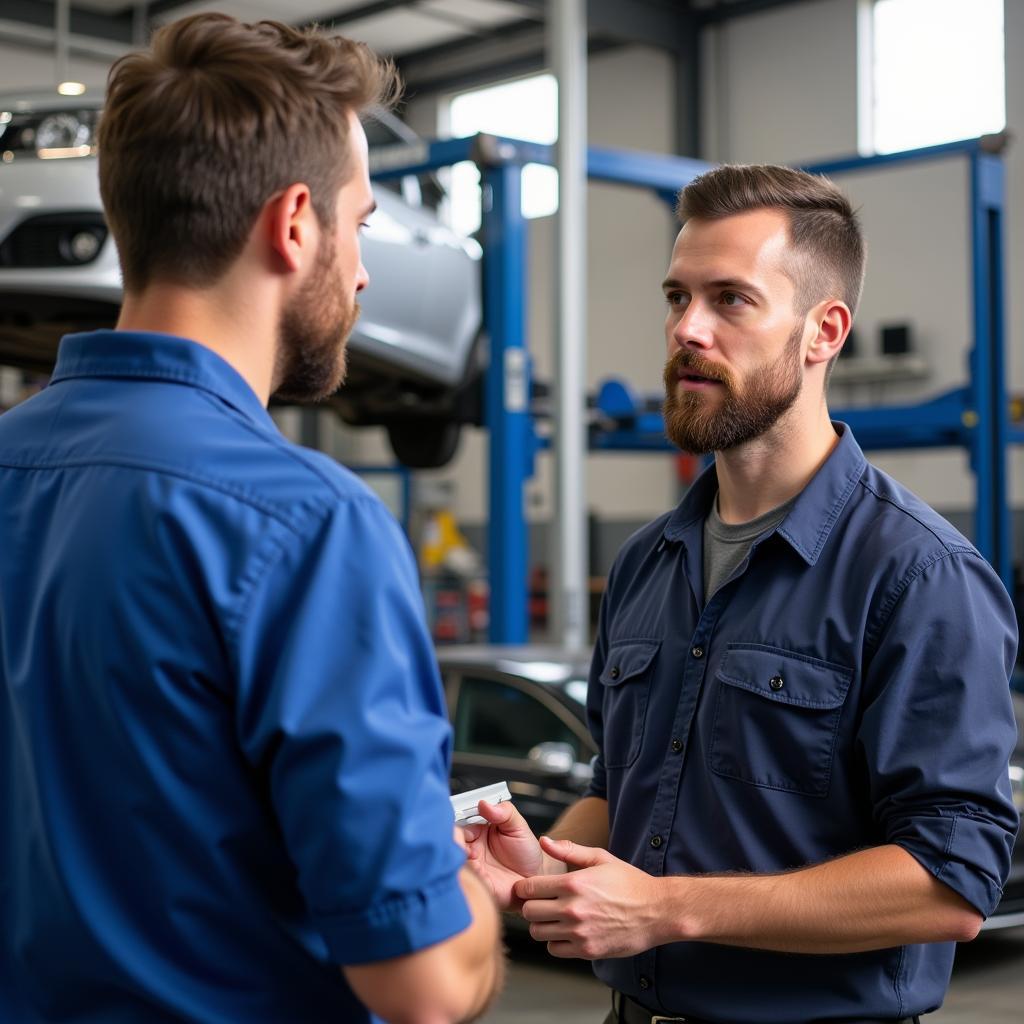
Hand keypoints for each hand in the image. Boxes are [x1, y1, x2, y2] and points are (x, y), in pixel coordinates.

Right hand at [460, 800, 544, 910]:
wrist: (535, 877)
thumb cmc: (526, 852)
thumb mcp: (518, 826)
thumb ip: (504, 812)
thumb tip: (484, 804)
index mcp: (478, 831)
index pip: (461, 822)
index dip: (459, 821)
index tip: (462, 820)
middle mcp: (472, 847)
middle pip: (454, 840)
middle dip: (456, 839)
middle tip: (465, 838)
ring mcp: (473, 864)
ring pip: (456, 858)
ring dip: (461, 855)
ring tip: (472, 854)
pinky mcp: (478, 882)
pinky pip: (467, 878)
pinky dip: (471, 873)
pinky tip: (480, 870)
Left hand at [513, 835, 662, 959]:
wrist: (657, 911)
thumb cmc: (629, 883)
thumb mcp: (600, 858)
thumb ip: (569, 850)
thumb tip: (544, 841)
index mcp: (573, 883)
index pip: (529, 888)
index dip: (525, 888)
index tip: (528, 888)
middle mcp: (573, 909)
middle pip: (529, 912)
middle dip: (531, 906)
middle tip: (541, 903)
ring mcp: (579, 932)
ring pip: (538, 933)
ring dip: (542, 925)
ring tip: (554, 917)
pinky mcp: (587, 950)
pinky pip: (554, 949)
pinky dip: (555, 942)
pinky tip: (566, 931)